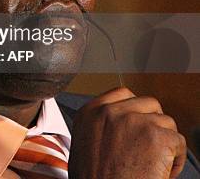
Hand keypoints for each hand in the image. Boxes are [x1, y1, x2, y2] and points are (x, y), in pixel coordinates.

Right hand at [68, 87, 186, 178]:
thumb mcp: (84, 143)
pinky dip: (176, 160)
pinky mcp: (156, 136)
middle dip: (152, 124)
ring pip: (166, 122)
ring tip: (153, 162)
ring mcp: (134, 121)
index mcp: (89, 112)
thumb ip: (100, 125)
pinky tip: (161, 171)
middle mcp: (110, 112)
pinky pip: (179, 141)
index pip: (122, 93)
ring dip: (165, 142)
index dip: (135, 110)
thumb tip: (120, 121)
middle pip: (148, 104)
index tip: (138, 123)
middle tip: (148, 146)